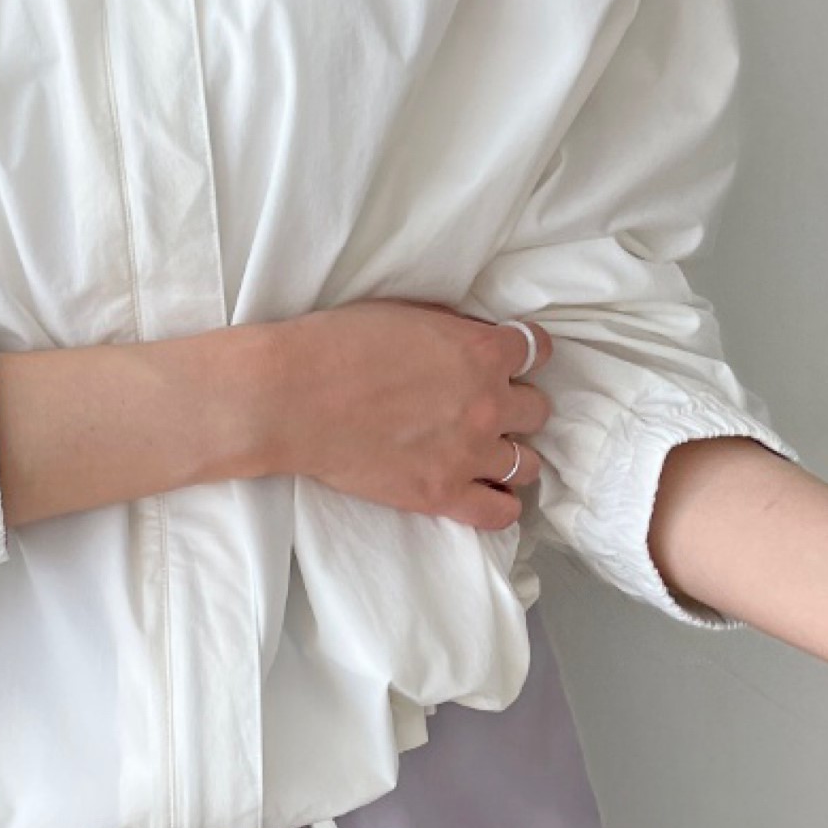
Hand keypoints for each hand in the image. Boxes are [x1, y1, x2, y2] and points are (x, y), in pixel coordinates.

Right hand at [258, 300, 553, 529]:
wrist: (290, 397)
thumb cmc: (336, 346)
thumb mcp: (407, 314)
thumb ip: (454, 332)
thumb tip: (475, 344)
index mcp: (482, 352)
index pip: (537, 351)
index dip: (523, 356)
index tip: (508, 363)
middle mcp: (488, 403)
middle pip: (537, 411)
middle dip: (515, 407)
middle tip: (484, 408)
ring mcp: (468, 453)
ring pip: (529, 464)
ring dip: (511, 455)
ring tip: (485, 454)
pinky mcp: (441, 494)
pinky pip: (501, 513)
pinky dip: (500, 505)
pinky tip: (486, 493)